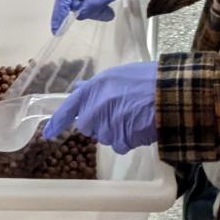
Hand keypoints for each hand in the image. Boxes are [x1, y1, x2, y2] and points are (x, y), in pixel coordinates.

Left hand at [42, 61, 157, 152]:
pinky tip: (140, 127)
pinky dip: (128, 140)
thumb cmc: (148, 79)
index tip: (48, 134)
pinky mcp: (120, 138)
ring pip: (104, 136)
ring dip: (116, 131)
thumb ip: (96, 86)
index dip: (57, 122)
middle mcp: (96, 107)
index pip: (69, 107)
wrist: (170, 92)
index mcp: (94, 88)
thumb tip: (79, 88)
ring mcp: (107, 124)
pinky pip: (119, 145)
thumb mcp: (118, 75)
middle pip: (88, 126)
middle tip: (119, 113)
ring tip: (135, 117)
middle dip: (99, 123)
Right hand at [50, 0, 161, 30]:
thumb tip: (78, 15)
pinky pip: (93, 2)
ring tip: (109, 14)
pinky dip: (99, 9)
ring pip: (84, 2)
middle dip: (84, 10)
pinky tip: (109, 12)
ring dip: (94, 11)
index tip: (57, 28)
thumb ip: (95, 1)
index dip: (60, 10)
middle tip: (101, 15)